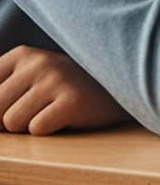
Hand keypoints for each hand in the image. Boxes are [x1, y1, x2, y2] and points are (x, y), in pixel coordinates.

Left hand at [0, 46, 128, 134]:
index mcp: (22, 54)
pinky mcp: (73, 101)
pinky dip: (49, 129)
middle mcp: (38, 62)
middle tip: (36, 112)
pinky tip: (66, 117)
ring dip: (29, 126)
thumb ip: (2, 91)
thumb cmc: (68, 87)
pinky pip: (37, 128)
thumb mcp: (32, 77)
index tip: (15, 105)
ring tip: (52, 112)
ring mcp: (56, 79)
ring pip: (12, 122)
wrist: (122, 86)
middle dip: (9, 121)